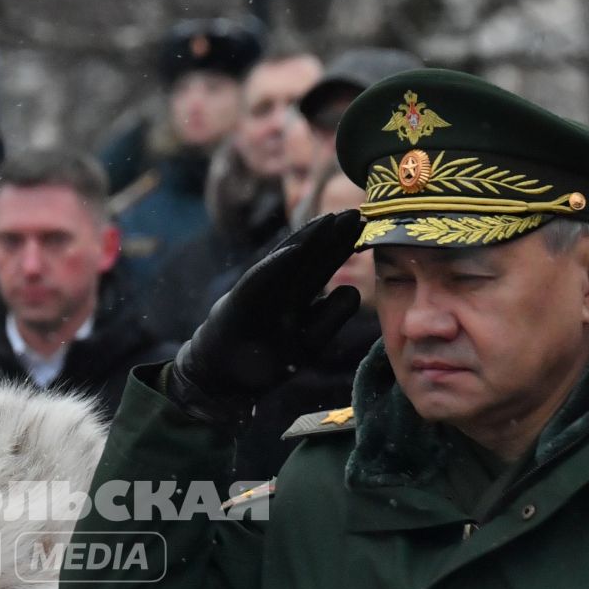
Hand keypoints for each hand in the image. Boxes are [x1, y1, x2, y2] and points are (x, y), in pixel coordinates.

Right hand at [169, 209, 363, 421]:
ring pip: (286, 261)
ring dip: (306, 240)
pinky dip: (275, 265)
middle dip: (331, 235)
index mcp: (296, 295)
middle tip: (355, 212)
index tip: (365, 227)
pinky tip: (294, 250)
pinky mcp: (240, 301)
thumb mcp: (310, 341)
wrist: (223, 376)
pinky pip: (260, 279)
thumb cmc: (266, 360)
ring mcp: (259, 291)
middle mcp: (279, 288)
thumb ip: (331, 317)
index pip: (323, 265)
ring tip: (328, 220)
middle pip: (309, 257)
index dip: (343, 246)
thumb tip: (352, 291)